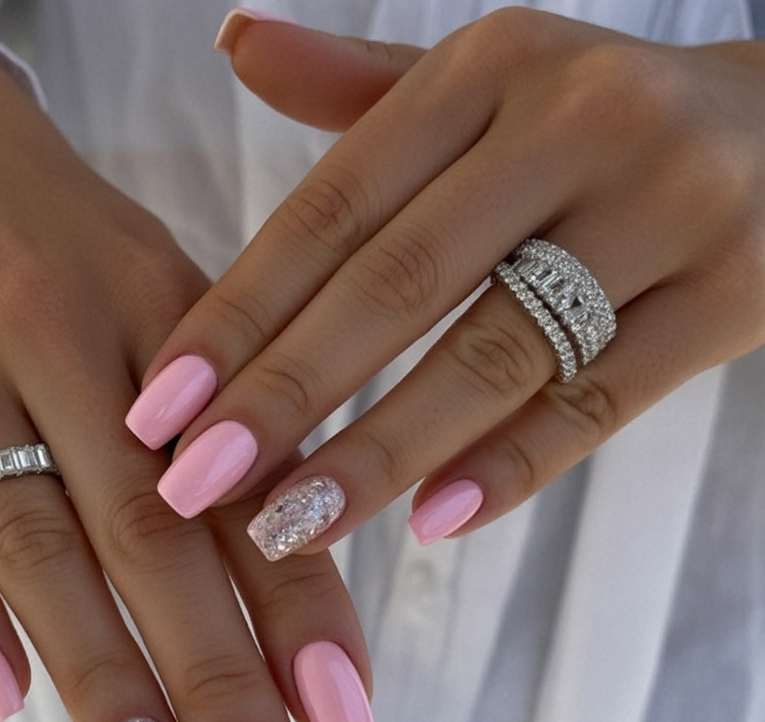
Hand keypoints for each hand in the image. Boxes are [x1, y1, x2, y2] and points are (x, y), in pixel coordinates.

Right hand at [0, 32, 374, 721]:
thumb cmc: (59, 244)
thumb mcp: (163, 297)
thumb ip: (225, 423)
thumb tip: (295, 585)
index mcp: (164, 308)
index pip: (242, 480)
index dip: (298, 604)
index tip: (342, 718)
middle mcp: (59, 331)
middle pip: (146, 531)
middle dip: (215, 678)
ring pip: (32, 540)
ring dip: (101, 674)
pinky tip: (3, 698)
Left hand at [130, 10, 764, 554]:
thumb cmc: (595, 120)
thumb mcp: (486, 81)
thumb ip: (357, 86)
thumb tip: (235, 41)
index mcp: (488, 71)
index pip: (333, 208)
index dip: (236, 313)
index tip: (159, 404)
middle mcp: (576, 125)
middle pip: (398, 283)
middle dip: (283, 396)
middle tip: (191, 483)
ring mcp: (666, 210)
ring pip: (493, 354)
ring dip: (378, 453)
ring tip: (287, 527)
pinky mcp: (734, 296)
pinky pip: (603, 400)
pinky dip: (511, 466)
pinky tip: (431, 521)